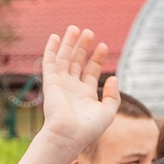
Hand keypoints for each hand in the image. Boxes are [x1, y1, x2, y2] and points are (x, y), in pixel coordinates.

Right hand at [34, 28, 120, 154]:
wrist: (69, 135)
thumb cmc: (88, 129)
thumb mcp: (108, 112)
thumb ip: (113, 95)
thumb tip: (114, 78)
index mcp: (85, 95)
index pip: (91, 71)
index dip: (97, 58)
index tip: (103, 46)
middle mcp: (72, 88)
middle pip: (77, 62)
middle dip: (83, 47)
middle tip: (89, 32)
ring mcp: (61, 84)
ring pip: (64, 59)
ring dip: (69, 44)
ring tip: (76, 28)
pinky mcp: (50, 82)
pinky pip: (50, 62)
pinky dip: (52, 49)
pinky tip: (55, 37)